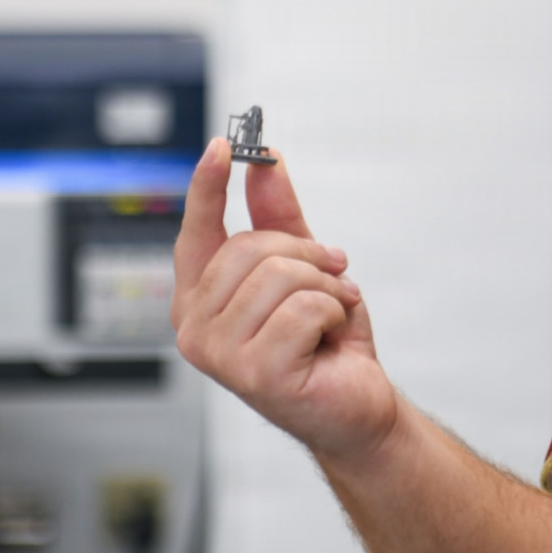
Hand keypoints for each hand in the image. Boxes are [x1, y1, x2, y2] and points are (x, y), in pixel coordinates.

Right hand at [172, 137, 399, 464]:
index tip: (224, 146)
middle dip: (307, 254)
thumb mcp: (304, 267)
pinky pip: (303, 309)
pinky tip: (329, 340)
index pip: (197, 232)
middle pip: (251, 248)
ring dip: (325, 288)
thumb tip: (265, 162)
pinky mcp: (253, 374)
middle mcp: (195, 327)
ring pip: (279, 276)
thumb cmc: (323, 343)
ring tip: (332, 312)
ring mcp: (219, 355)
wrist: (355, 406)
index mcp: (199, 300)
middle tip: (333, 275)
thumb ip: (278, 216)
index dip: (207, 187)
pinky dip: (332, 314)